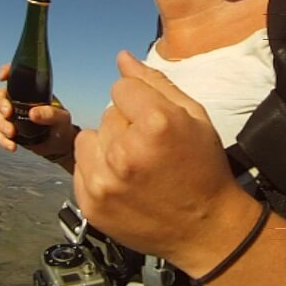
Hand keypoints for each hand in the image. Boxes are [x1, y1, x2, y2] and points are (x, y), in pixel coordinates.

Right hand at [0, 64, 74, 160]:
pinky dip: (3, 141)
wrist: (60, 145)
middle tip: (8, 113)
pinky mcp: (10, 133)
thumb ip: (50, 114)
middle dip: (0, 105)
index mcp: (30, 92)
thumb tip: (33, 113)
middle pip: (0, 98)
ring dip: (1, 125)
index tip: (2, 77)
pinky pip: (0, 135)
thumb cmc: (62, 125)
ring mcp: (13, 117)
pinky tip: (12, 147)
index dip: (6, 72)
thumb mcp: (61, 118)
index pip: (15, 77)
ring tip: (12, 134)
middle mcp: (18, 102)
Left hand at [72, 51, 249, 270]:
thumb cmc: (204, 168)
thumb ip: (155, 82)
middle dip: (126, 125)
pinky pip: (80, 167)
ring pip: (89, 137)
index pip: (122, 88)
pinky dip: (98, 170)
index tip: (156, 122)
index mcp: (156, 124)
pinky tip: (124, 182)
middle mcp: (125, 152)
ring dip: (108, 146)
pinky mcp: (92, 204)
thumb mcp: (194, 116)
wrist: (205, 228)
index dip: (140, 102)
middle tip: (151, 149)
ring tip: (135, 165)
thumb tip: (121, 57)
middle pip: (107, 114)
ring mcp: (104, 182)